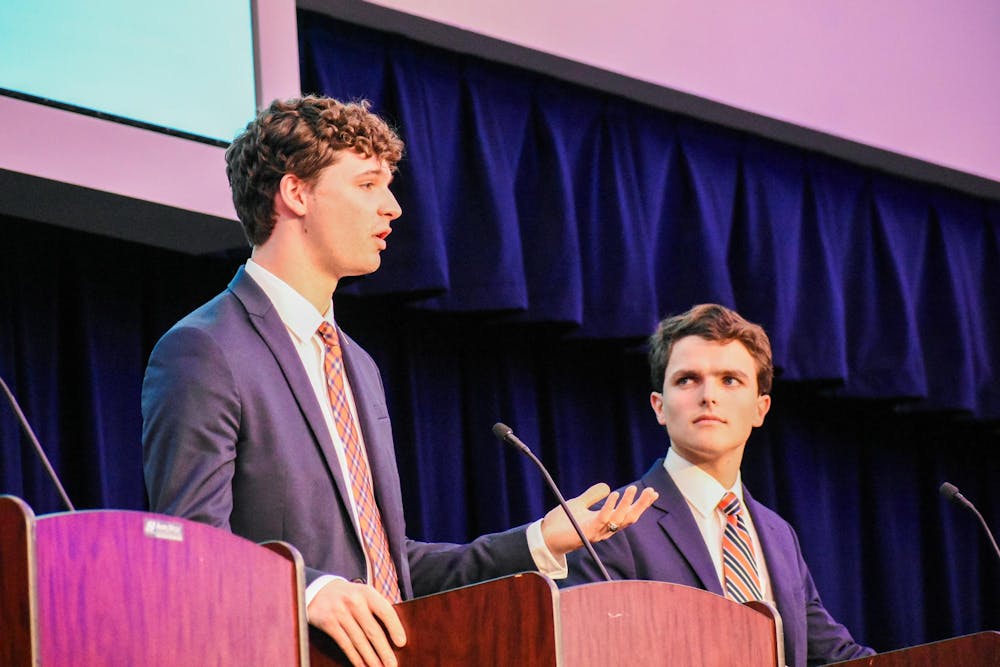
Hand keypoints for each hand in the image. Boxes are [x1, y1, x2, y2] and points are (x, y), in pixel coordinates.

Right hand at [307, 579, 405, 666]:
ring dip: (371, 658)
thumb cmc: (349, 595)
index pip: (385, 611)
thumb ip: (376, 608)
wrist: (319, 590)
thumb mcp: (364, 594)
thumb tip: (395, 633)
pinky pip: (345, 644)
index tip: (401, 643)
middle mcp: (354, 602)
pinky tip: (362, 666)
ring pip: (359, 641)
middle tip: (392, 664)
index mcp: (367, 592)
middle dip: (384, 651)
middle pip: (372, 631)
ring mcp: (340, 613)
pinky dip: (355, 658)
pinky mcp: (329, 624)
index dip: (395, 628)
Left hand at [540, 483, 657, 557]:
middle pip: (628, 518)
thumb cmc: (561, 523)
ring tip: (633, 489)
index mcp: (605, 524)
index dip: (641, 505)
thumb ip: (592, 497)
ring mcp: (596, 532)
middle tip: (651, 492)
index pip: (627, 515)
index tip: (652, 492)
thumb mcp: (579, 504)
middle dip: (641, 505)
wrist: (545, 536)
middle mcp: (604, 531)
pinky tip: (615, 494)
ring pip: (618, 519)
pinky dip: (609, 506)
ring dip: (627, 503)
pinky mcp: (586, 532)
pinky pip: (602, 518)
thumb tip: (608, 487)